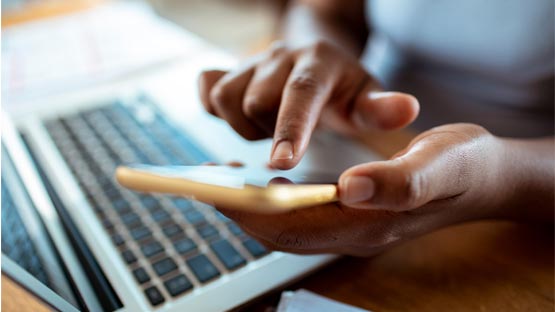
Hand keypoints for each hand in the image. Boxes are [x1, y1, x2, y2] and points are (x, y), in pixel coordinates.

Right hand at [198, 41, 418, 168]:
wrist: (317, 64)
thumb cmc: (343, 91)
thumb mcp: (366, 99)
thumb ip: (381, 109)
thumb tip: (407, 109)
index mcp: (319, 61)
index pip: (301, 92)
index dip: (289, 128)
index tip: (281, 163)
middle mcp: (282, 56)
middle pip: (255, 101)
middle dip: (269, 132)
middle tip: (290, 142)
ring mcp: (252, 62)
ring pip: (226, 99)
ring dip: (244, 127)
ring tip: (270, 131)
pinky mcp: (229, 70)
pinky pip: (207, 89)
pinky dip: (215, 110)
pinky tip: (242, 120)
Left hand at [217, 123, 509, 255]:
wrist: (483, 178)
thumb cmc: (463, 167)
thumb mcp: (441, 164)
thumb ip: (400, 180)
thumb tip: (351, 186)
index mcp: (371, 223)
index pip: (297, 227)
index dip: (253, 213)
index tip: (219, 192)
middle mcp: (355, 231)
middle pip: (283, 233)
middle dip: (240, 212)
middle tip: (205, 184)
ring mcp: (352, 225)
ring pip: (288, 227)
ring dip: (252, 208)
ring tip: (221, 182)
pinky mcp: (352, 213)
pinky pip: (300, 216)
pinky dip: (272, 202)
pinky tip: (260, 182)